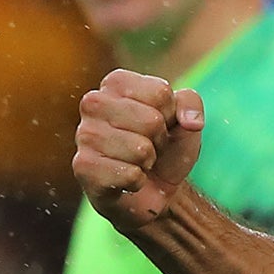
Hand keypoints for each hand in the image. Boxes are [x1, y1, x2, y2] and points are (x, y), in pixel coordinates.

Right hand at [74, 69, 205, 233]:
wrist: (153, 190)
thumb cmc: (166, 149)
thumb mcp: (186, 121)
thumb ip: (191, 104)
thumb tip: (191, 122)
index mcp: (116, 83)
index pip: (160, 93)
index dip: (171, 115)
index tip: (161, 125)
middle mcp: (93, 103)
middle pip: (151, 121)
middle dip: (159, 140)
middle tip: (149, 147)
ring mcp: (84, 135)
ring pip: (140, 150)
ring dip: (147, 162)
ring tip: (137, 162)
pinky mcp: (83, 167)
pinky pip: (130, 175)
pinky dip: (137, 182)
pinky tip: (125, 180)